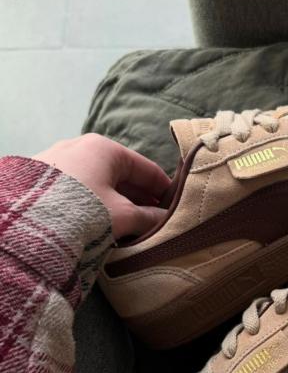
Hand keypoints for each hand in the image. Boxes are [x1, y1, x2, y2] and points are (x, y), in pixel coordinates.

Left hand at [34, 134, 170, 238]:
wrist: (26, 221)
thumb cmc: (81, 210)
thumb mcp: (122, 216)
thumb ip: (149, 218)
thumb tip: (165, 220)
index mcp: (105, 148)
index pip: (147, 168)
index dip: (165, 189)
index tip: (177, 207)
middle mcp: (80, 147)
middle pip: (122, 174)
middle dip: (141, 198)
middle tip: (155, 220)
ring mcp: (58, 160)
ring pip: (100, 181)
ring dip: (119, 201)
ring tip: (131, 226)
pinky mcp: (42, 178)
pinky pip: (80, 187)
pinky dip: (96, 202)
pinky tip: (101, 222)